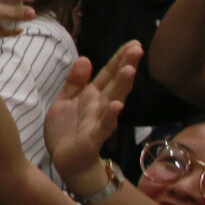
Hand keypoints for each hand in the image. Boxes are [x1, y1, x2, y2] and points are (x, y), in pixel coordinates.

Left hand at [47, 46, 139, 185]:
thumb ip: (75, 81)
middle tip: (138, 49)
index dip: (119, 58)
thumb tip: (85, 58)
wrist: (66, 161)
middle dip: (126, 66)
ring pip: (113, 101)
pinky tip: (117, 105)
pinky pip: (103, 125)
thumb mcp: (66, 100)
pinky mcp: (93, 137)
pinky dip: (110, 115)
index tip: (133, 43)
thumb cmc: (68, 130)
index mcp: (93, 96)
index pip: (108, 73)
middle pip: (115, 83)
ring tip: (130, 70)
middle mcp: (100, 106)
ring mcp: (99, 121)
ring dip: (121, 86)